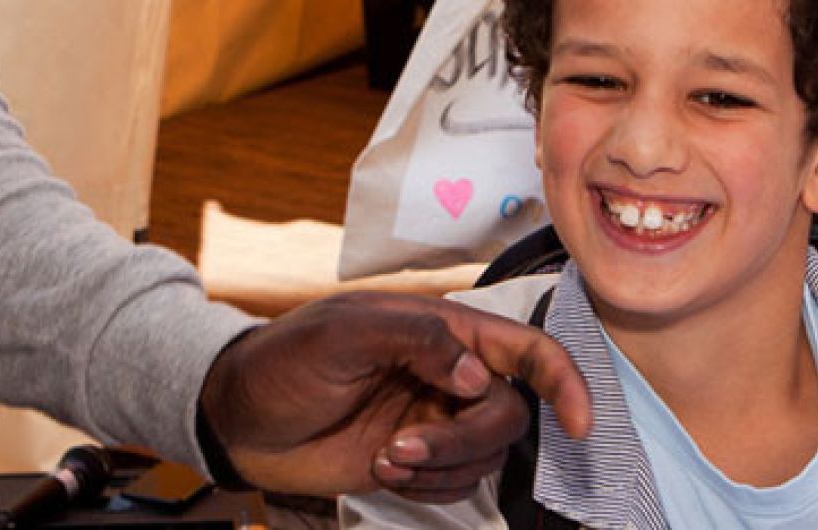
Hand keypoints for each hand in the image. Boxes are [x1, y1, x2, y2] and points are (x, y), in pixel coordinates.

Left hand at [199, 290, 589, 501]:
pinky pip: (457, 483)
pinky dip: (430, 488)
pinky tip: (383, 471)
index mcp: (442, 330)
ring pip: (485, 455)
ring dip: (441, 468)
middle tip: (403, 451)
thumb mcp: (343, 333)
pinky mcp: (416, 458)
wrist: (238, 415)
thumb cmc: (285, 358)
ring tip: (383, 460)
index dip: (563, 380)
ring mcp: (435, 419)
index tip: (579, 423)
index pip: (524, 349)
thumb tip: (475, 375)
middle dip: (463, 442)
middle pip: (507, 414)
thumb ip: (415, 339)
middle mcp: (449, 374)